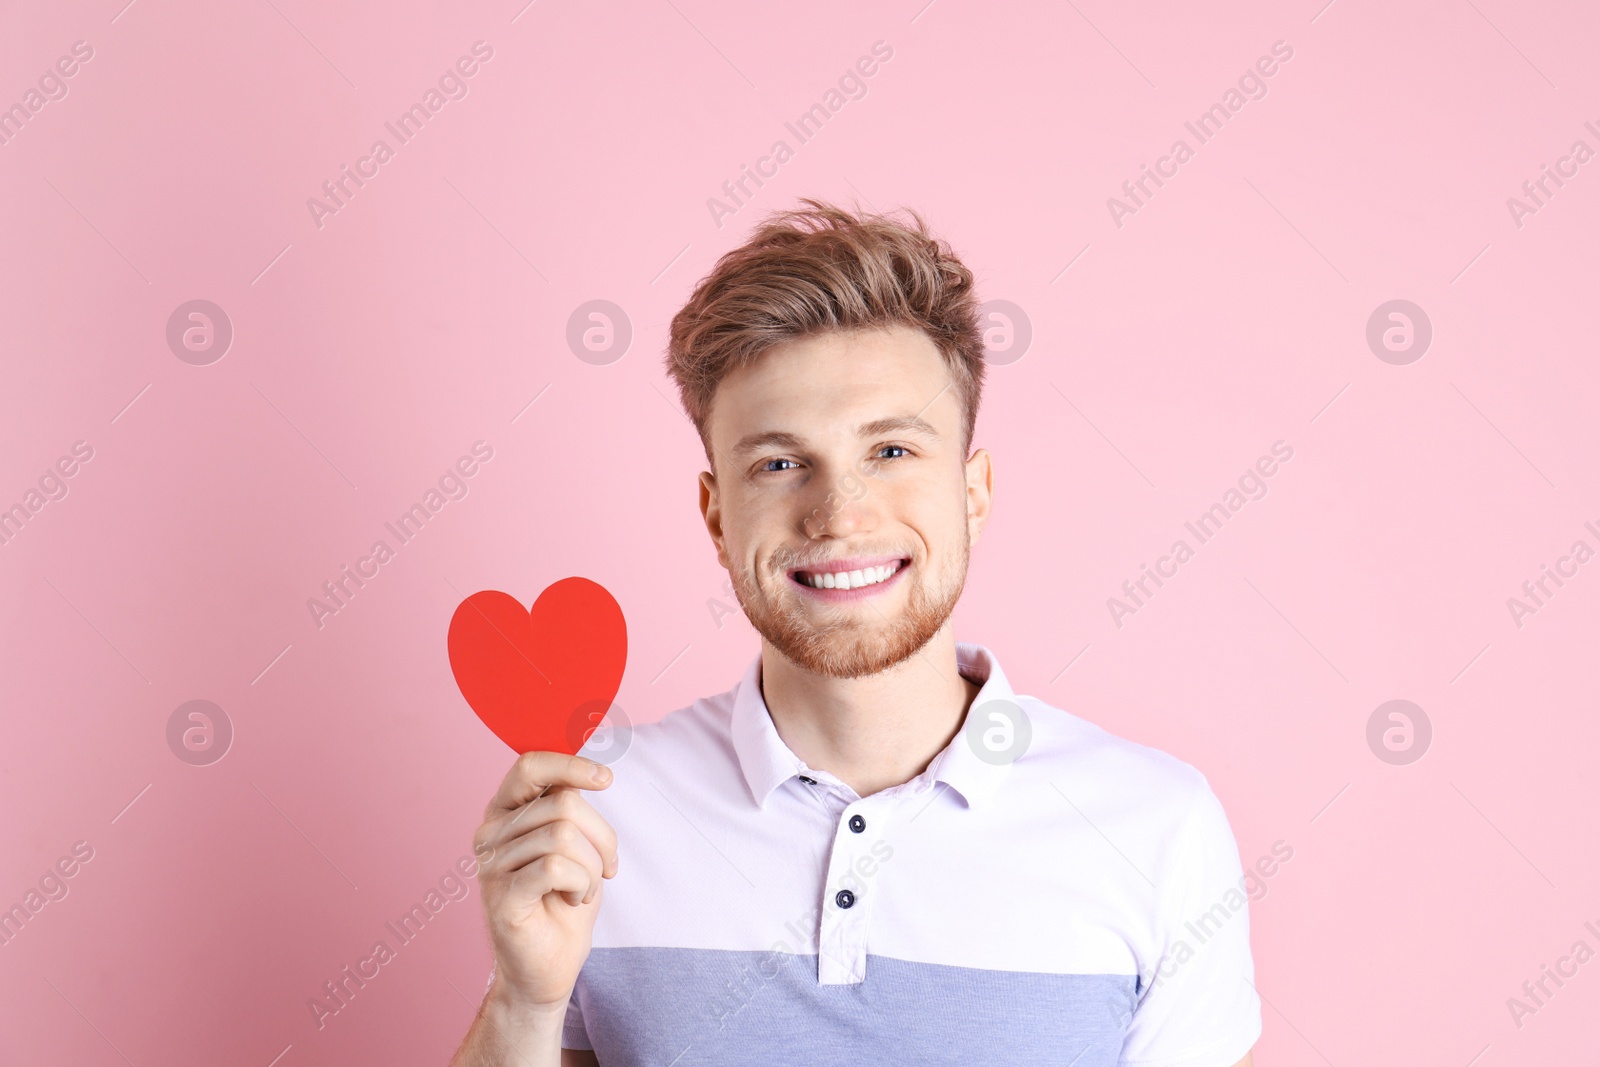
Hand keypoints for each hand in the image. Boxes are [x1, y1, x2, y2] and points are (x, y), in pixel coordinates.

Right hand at [472, 751, 619, 1012]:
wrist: (547, 967)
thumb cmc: (563, 901)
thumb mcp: (575, 844)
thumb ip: (571, 807)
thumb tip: (595, 771)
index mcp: (505, 811)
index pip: (530, 766)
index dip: (570, 764)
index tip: (606, 779)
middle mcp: (490, 833)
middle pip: (564, 804)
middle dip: (602, 837)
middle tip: (606, 867)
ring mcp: (491, 865)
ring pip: (564, 836)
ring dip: (592, 867)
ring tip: (583, 888)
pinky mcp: (502, 897)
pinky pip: (556, 868)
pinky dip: (580, 883)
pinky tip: (574, 898)